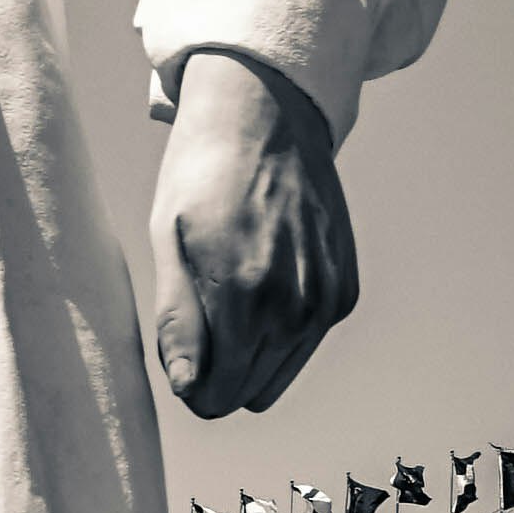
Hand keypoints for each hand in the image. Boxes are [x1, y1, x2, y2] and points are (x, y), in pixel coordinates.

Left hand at [150, 48, 357, 419]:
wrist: (268, 117)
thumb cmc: (203, 174)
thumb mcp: (168, 240)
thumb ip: (178, 320)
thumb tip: (187, 386)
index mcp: (245, 294)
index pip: (217, 395)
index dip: (190, 383)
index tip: (180, 345)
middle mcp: (297, 304)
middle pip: (249, 392)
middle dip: (218, 369)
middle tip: (201, 309)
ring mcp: (327, 298)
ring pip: (279, 375)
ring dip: (251, 351)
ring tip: (230, 290)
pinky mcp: (345, 290)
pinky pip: (306, 343)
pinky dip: (282, 327)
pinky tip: (265, 275)